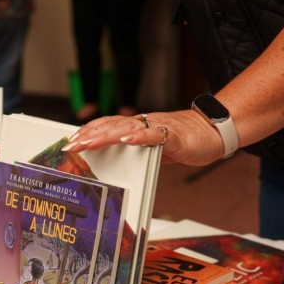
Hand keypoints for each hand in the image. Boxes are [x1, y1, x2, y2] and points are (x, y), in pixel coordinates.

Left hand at [61, 110, 225, 165]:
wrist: (213, 131)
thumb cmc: (184, 140)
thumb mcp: (153, 148)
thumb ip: (135, 150)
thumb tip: (114, 161)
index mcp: (138, 127)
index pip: (107, 126)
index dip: (88, 132)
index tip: (71, 141)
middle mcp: (144, 123)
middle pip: (111, 126)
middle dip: (89, 136)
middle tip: (70, 145)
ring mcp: (158, 128)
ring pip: (127, 128)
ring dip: (106, 135)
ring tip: (89, 142)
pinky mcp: (173, 136)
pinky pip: (155, 135)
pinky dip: (140, 137)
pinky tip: (126, 139)